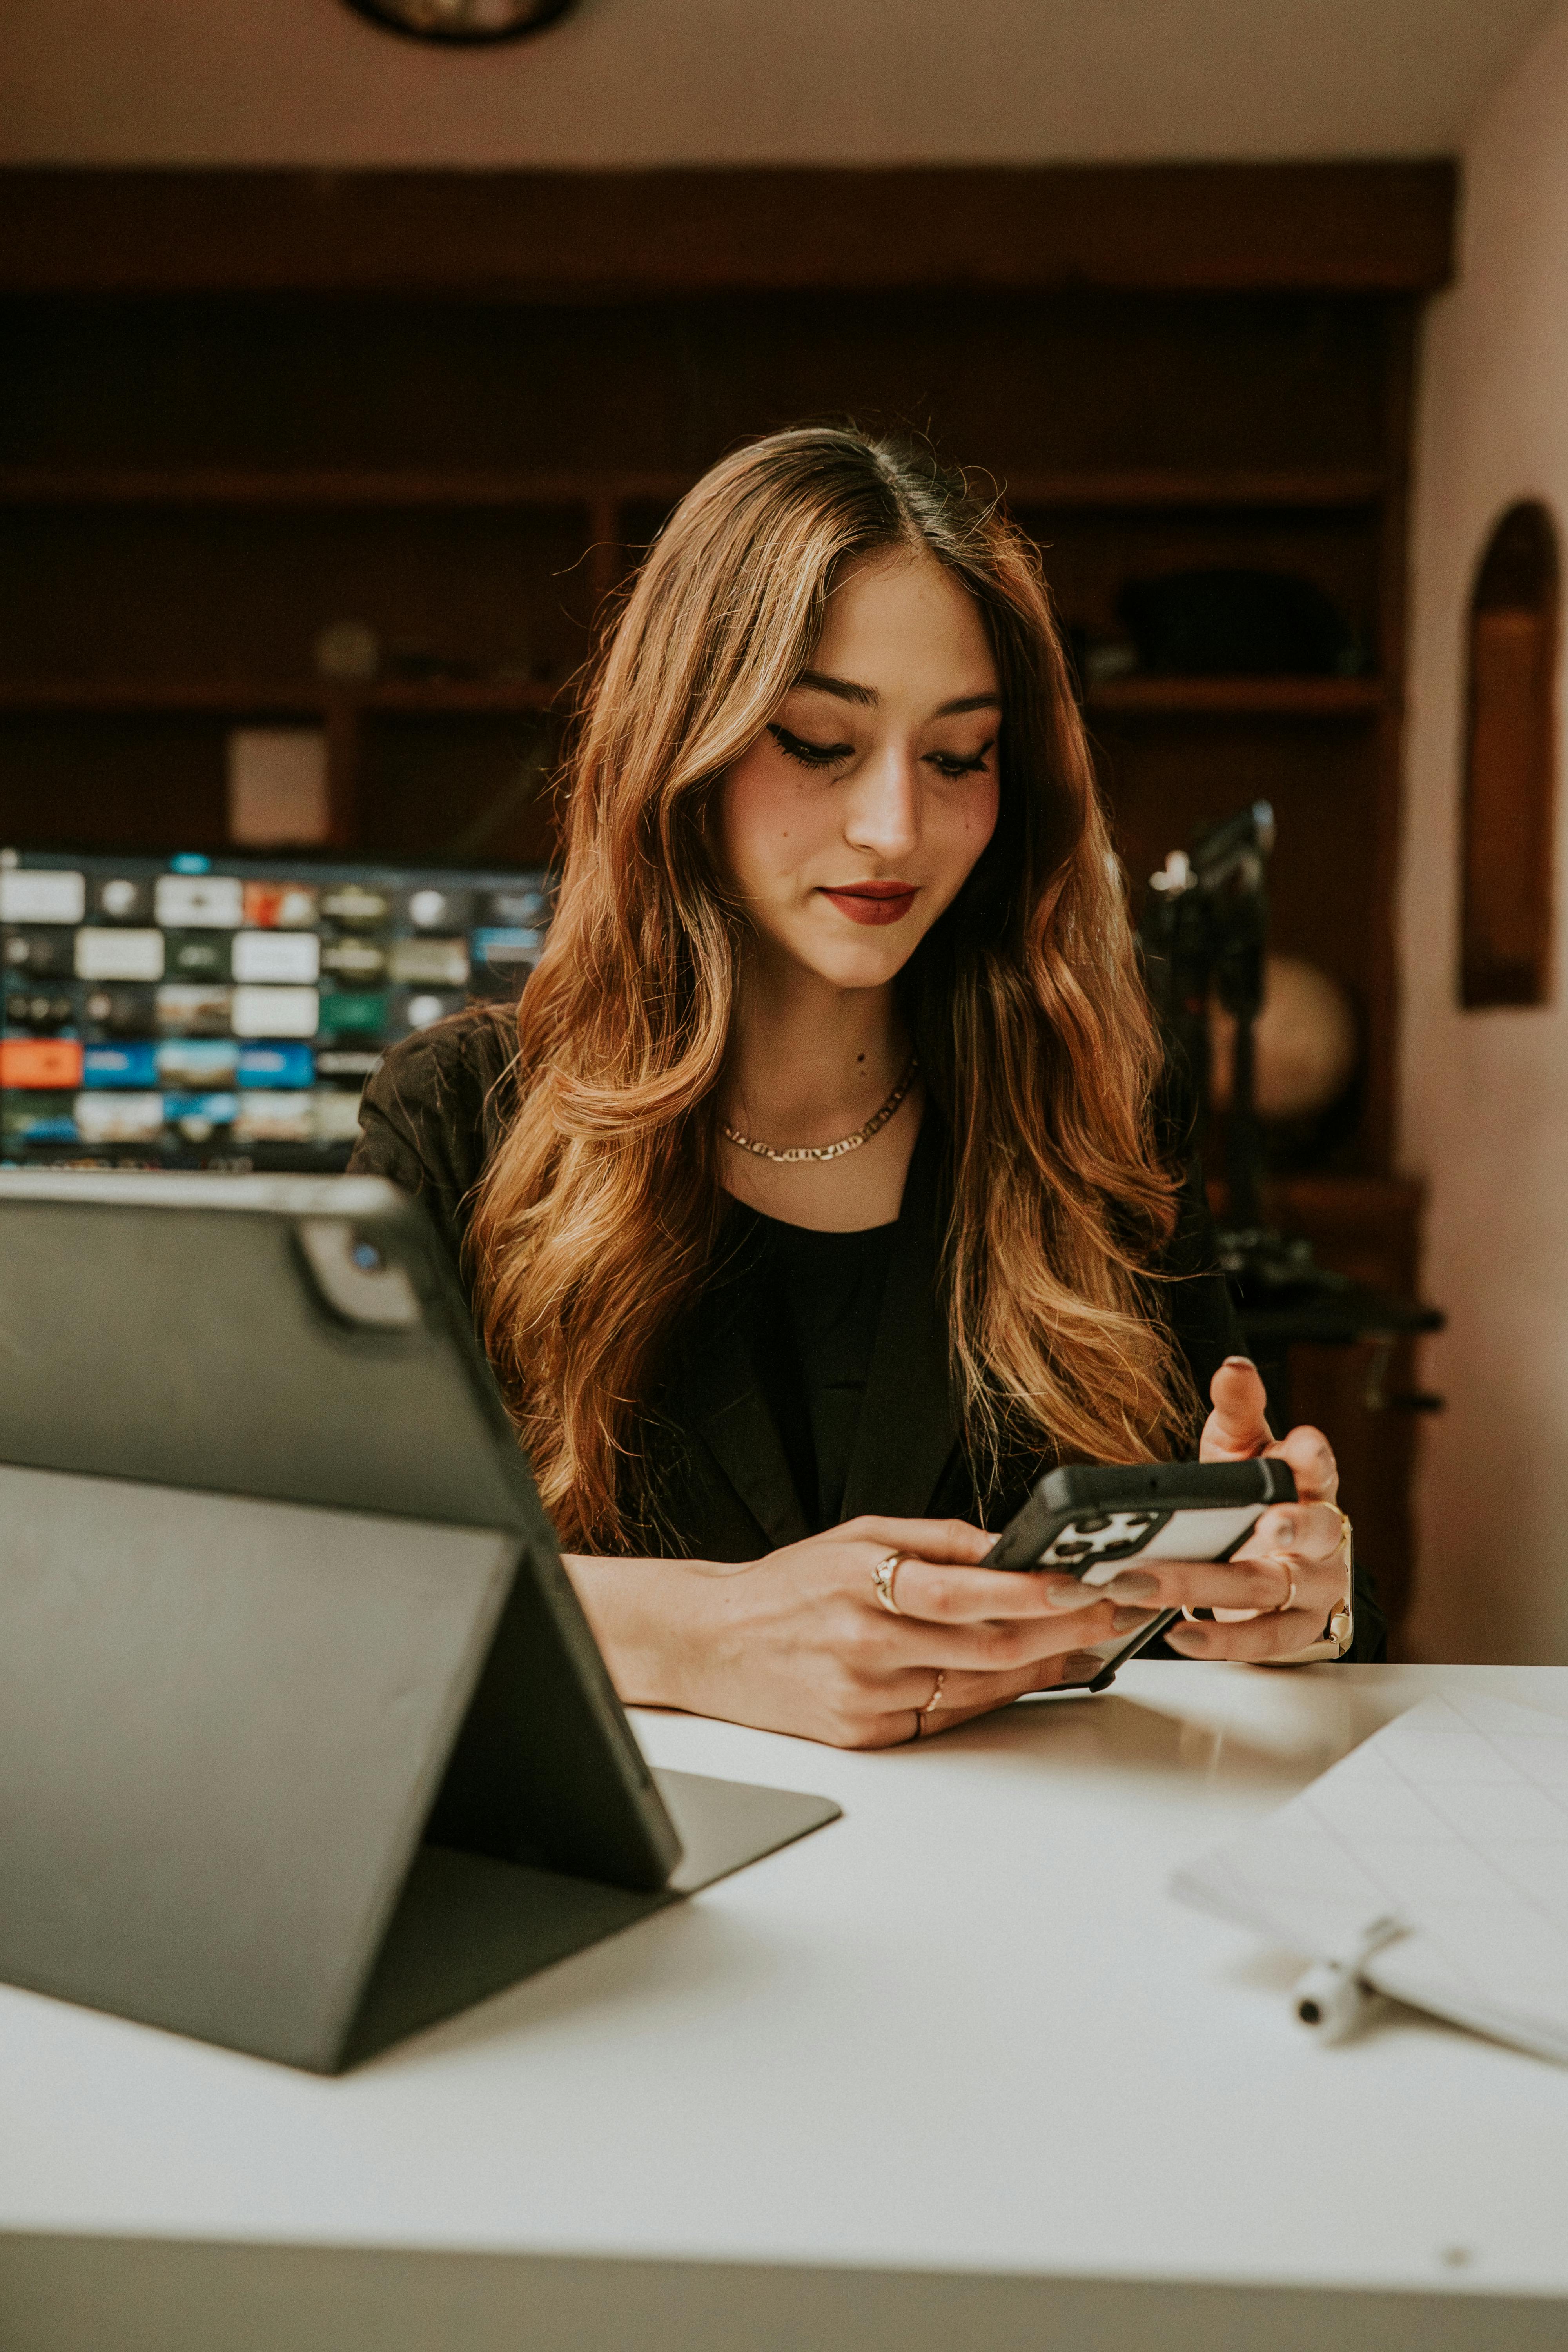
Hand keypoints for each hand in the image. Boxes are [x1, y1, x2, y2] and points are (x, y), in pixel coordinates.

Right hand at [586, 1515, 1129, 1749]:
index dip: (1033, 1591)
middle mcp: (865, 1644)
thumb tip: (1011, 1546)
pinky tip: (1027, 1676)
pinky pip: (948, 1719)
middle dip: (1064, 1632)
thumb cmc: (789, 1585)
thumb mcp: (858, 1535)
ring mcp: (866, 1698)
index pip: (964, 1591)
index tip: (1087, 1584)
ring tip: (1089, 1645)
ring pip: (978, 1689)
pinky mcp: (866, 1736)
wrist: (711, 1643)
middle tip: (1114, 1615)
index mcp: (863, 1583)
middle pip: (988, 1647)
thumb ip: (938, 1540)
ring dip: (1043, 1668)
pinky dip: (993, 1697)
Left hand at [1090, 1356, 1349, 1662]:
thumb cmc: (1254, 1497)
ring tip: (1147, 1583)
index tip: (1298, 1448)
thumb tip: (1234, 1367)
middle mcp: (1321, 1534)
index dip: (1312, 1457)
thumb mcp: (1240, 1450)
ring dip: (1206, 1586)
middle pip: (1309, 1529)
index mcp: (1308, 1482)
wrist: (1270, 1561)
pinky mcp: (1297, 1629)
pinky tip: (1178, 1632)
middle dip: (1284, 1526)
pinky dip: (1221, 1641)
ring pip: (1270, 1587)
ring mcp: (1312, 1585)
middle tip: (1263, 1524)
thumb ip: (1238, 1410)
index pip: (1319, 1465)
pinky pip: (1265, 1641)